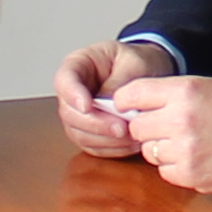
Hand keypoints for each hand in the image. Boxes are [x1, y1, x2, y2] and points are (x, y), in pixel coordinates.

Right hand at [54, 41, 171, 158]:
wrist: (146, 74)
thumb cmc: (136, 62)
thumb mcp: (133, 62)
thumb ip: (121, 80)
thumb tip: (112, 104)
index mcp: (77, 66)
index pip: (64, 81)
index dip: (72, 95)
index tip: (87, 106)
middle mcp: (72, 93)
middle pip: (69, 113)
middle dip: (95, 124)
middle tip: (121, 128)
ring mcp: (79, 115)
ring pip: (80, 134)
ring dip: (105, 139)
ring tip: (132, 136)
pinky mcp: (91, 134)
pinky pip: (94, 147)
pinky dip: (113, 149)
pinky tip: (132, 144)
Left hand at [117, 76, 211, 195]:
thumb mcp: (208, 86)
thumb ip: (171, 93)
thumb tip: (134, 104)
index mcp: (184, 91)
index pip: (132, 94)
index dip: (127, 101)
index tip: (129, 106)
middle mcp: (180, 120)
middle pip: (136, 127)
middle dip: (148, 127)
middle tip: (168, 126)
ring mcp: (184, 151)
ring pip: (149, 151)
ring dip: (162, 148)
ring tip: (190, 142)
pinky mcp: (190, 175)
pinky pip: (164, 171)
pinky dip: (175, 166)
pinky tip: (197, 157)